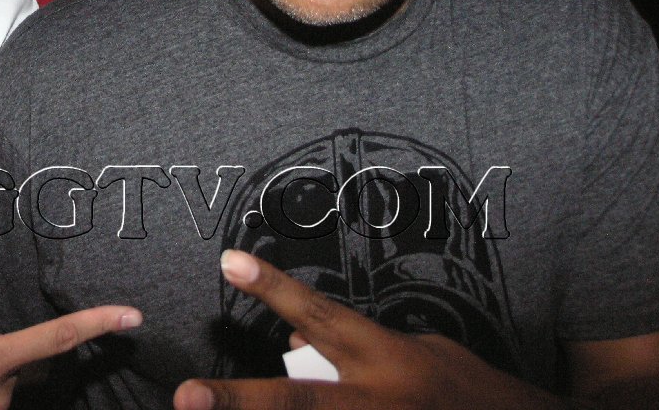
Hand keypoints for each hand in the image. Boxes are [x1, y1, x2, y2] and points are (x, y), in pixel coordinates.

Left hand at [173, 250, 557, 409]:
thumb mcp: (421, 352)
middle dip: (238, 401)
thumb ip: (357, 347)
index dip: (274, 288)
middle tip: (187, 397)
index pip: (322, 315)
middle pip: (297, 402)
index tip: (230, 262)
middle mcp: (379, 404)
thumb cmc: (472, 391)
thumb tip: (295, 345)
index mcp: (390, 360)